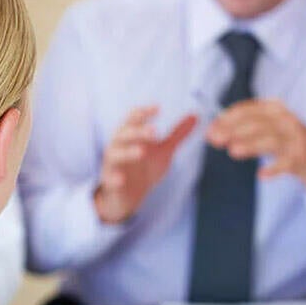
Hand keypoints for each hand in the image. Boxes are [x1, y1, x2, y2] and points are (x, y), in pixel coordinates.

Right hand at [95, 106, 197, 223]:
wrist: (127, 197)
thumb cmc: (143, 168)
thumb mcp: (162, 151)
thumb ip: (176, 134)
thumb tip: (195, 116)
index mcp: (129, 135)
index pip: (133, 119)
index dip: (143, 112)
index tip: (157, 108)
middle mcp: (118, 146)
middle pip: (123, 134)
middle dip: (138, 132)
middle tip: (154, 132)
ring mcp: (112, 165)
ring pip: (115, 154)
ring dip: (127, 152)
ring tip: (142, 152)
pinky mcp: (110, 183)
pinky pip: (110, 179)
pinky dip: (114, 178)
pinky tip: (121, 180)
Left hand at [206, 99, 305, 189]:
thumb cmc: (284, 139)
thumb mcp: (264, 127)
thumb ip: (239, 128)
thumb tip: (212, 132)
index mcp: (274, 109)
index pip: (248, 110)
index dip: (227, 119)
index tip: (210, 130)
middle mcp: (286, 120)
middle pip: (257, 123)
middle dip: (234, 131)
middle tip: (216, 140)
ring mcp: (295, 138)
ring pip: (270, 140)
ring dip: (251, 145)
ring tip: (233, 151)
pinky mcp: (302, 158)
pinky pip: (287, 163)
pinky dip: (274, 169)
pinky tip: (261, 175)